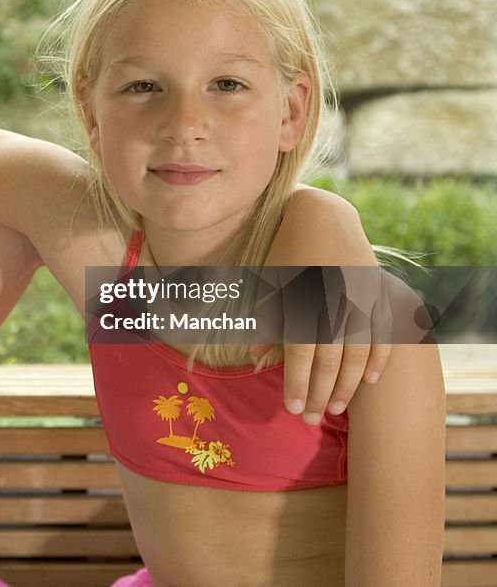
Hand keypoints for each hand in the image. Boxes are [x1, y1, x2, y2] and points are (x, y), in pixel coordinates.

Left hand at [250, 266, 392, 423]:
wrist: (322, 216)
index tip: (292, 409)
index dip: (297, 385)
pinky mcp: (377, 295)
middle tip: (312, 420)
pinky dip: (377, 359)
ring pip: (357, 354)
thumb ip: (266, 320)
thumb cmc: (287, 253)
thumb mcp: (270, 284)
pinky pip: (382, 334)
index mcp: (303, 300)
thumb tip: (254, 354)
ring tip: (337, 409)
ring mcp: (360, 300)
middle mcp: (333, 303)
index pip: (300, 355)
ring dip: (348, 385)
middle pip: (329, 361)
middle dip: (320, 394)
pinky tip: (369, 382)